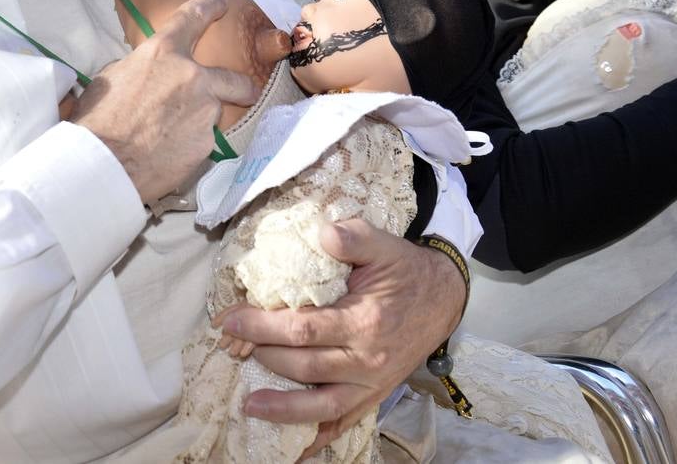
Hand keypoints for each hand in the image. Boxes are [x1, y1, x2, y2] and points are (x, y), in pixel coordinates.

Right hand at [70, 0, 257, 203]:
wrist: (104, 165)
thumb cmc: (97, 119)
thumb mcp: (110, 78)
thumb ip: (138, 68)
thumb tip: (145, 73)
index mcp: (162, 53)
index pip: (193, 18)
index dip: (209, 6)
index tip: (220, 2)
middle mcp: (192, 77)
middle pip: (233, 77)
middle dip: (242, 86)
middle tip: (243, 92)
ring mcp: (204, 113)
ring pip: (212, 114)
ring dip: (199, 121)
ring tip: (171, 137)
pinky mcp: (206, 144)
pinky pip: (202, 141)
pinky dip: (189, 146)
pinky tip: (167, 154)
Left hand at [217, 219, 464, 459]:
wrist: (443, 298)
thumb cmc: (405, 270)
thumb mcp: (382, 244)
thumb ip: (353, 237)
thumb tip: (323, 233)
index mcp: (364, 321)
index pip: (304, 328)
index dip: (264, 326)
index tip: (233, 319)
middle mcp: (368, 359)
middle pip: (305, 366)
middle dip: (263, 356)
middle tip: (233, 346)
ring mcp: (372, 383)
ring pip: (322, 405)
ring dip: (284, 409)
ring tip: (249, 406)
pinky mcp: (375, 395)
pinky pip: (345, 422)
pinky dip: (319, 437)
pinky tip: (295, 448)